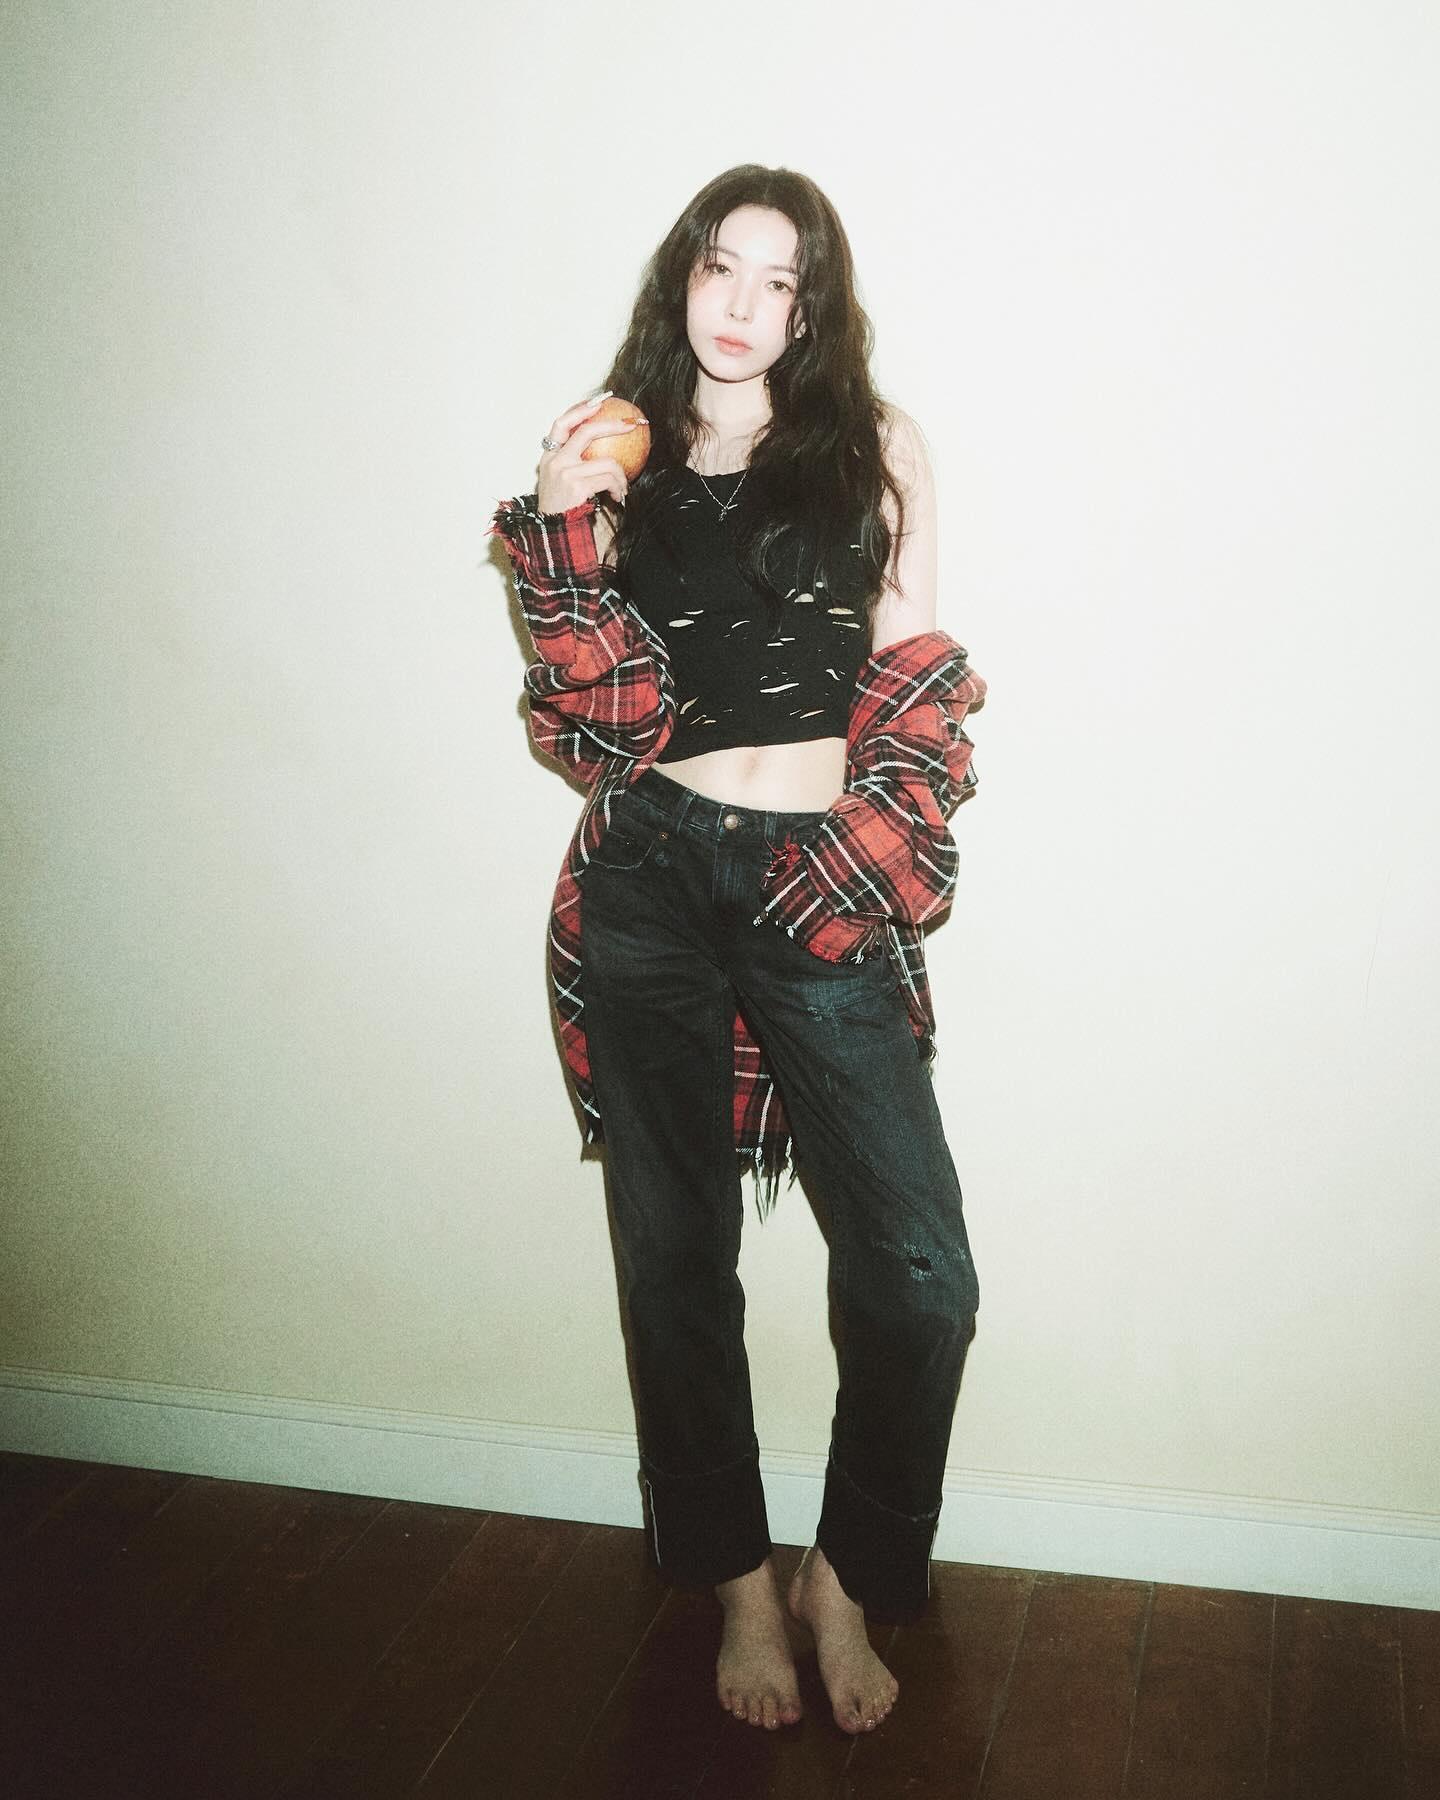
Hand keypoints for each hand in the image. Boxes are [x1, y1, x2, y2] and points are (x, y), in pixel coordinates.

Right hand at [536, 393, 646, 513]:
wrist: (553, 532)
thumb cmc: (561, 508)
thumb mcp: (560, 481)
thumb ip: (572, 463)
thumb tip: (602, 448)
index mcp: (549, 456)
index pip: (561, 424)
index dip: (580, 410)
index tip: (598, 403)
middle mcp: (555, 460)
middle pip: (586, 432)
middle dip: (612, 425)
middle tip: (631, 426)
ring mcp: (566, 472)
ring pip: (607, 462)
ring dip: (621, 476)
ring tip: (622, 488)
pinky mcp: (577, 486)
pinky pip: (609, 479)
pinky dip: (618, 488)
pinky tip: (619, 497)